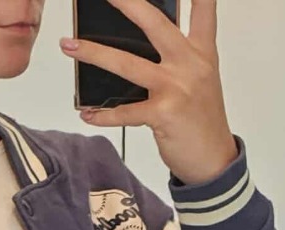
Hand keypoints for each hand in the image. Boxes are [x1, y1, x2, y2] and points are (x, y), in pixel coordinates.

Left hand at [60, 0, 238, 184]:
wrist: (213, 158)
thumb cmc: (201, 119)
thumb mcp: (198, 80)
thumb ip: (177, 58)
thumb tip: (137, 48)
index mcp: (201, 52)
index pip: (202, 10)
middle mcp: (190, 64)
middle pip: (155, 24)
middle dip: (128, 5)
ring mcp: (176, 87)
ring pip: (128, 64)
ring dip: (95, 54)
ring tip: (70, 46)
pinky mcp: (163, 114)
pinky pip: (125, 112)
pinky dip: (103, 114)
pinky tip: (88, 113)